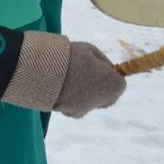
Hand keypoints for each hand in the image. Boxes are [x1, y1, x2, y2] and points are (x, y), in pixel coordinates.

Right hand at [0, 32, 125, 116]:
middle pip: (108, 96)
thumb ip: (103, 61)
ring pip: (91, 101)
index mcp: (113, 85)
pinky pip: (77, 106)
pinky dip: (73, 98)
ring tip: (70, 78)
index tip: (99, 67)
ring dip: (86, 93)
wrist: (44, 72)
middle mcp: (103, 101)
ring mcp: (87, 109)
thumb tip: (108, 69)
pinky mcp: (72, 113)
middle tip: (87, 73)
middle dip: (101, 86)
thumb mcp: (90, 50)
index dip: (110, 74)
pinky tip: (63, 87)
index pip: (120, 84)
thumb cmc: (70, 57)